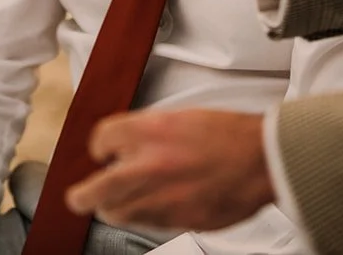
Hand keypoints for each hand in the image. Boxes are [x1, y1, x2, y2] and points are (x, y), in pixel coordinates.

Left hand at [65, 109, 274, 231]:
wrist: (264, 160)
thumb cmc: (230, 135)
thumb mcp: (181, 117)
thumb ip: (148, 133)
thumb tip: (126, 147)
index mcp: (150, 132)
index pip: (101, 139)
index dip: (99, 146)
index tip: (101, 151)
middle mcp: (150, 166)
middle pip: (95, 190)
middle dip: (82, 195)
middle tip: (79, 197)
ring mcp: (163, 198)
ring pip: (117, 214)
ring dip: (112, 208)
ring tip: (113, 205)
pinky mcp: (179, 220)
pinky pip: (148, 224)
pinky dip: (144, 216)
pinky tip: (151, 207)